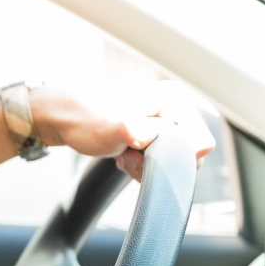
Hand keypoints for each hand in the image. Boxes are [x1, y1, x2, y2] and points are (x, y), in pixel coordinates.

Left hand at [28, 81, 215, 179]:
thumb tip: (166, 143)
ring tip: (123, 155)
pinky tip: (123, 156)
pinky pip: (159, 161)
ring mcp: (165, 121)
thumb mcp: (119, 129)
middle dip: (159, 164)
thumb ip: (148, 135)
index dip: (176, 158)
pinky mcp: (153, 133)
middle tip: (130, 155)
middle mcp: (175, 108)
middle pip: (188, 156)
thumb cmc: (86, 119)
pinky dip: (141, 165)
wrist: (62, 118)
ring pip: (172, 162)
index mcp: (175, 99)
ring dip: (147, 166)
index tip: (145, 153)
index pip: (202, 144)